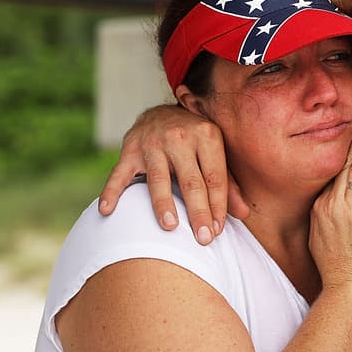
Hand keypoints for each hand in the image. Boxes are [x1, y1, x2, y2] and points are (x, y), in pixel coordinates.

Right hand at [97, 104, 247, 243]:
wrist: (162, 112)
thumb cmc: (195, 142)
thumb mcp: (215, 154)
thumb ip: (228, 184)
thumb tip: (244, 214)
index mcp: (207, 136)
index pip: (215, 178)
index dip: (218, 206)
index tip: (217, 231)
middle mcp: (181, 137)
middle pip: (191, 181)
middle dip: (198, 212)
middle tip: (203, 239)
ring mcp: (153, 143)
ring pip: (159, 179)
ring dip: (164, 204)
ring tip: (170, 227)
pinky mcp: (130, 149)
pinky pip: (119, 174)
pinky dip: (112, 192)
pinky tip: (107, 210)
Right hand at [309, 112, 351, 296]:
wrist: (347, 292)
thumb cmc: (340, 271)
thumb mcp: (322, 239)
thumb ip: (326, 219)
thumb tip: (332, 206)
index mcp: (320, 208)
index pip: (334, 171)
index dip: (345, 149)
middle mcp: (331, 206)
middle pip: (344, 163)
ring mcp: (348, 212)